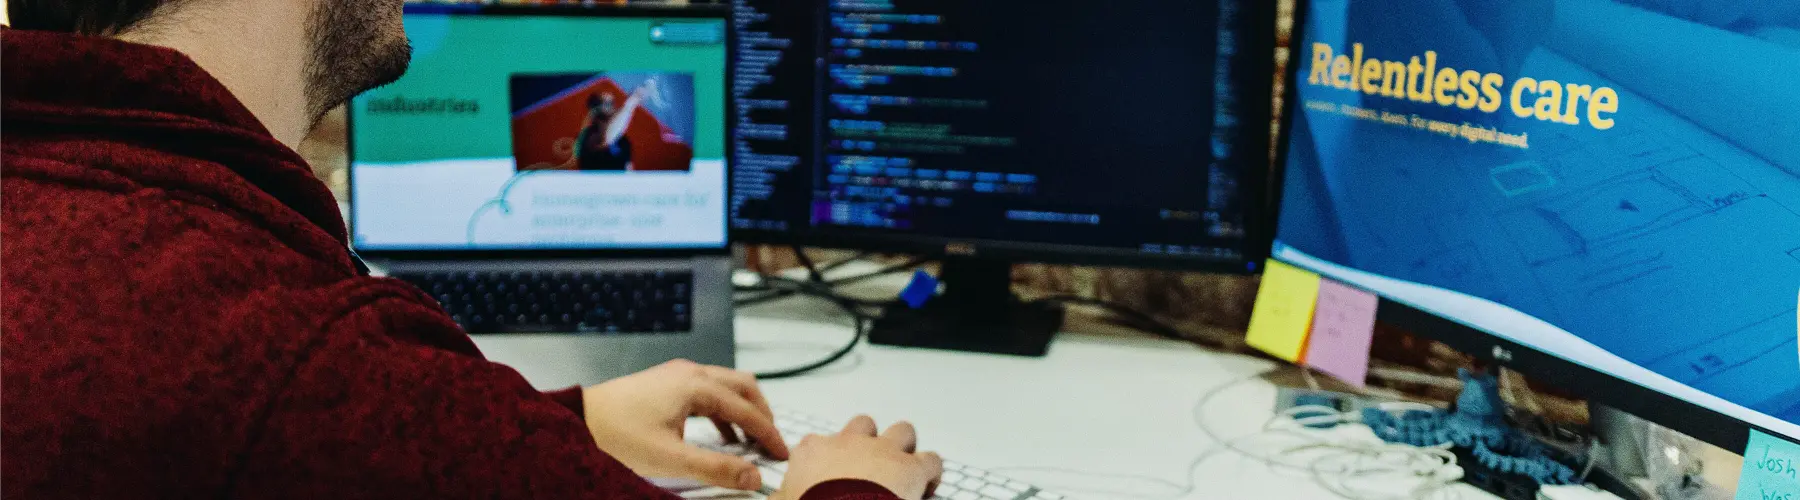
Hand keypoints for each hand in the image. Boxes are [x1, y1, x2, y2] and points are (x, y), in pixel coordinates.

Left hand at [581, 359, 788, 489]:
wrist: (577, 421)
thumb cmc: (616, 434)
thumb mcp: (671, 459)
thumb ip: (716, 468)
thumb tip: (752, 477)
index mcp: (696, 385)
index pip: (747, 409)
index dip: (768, 434)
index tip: (781, 454)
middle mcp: (690, 373)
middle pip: (744, 387)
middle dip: (762, 415)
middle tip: (772, 443)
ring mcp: (677, 374)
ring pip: (726, 387)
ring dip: (743, 412)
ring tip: (750, 443)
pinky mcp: (666, 383)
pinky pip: (708, 391)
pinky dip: (723, 411)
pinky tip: (721, 435)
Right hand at [772, 416, 943, 499]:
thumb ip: (781, 496)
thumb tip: (775, 499)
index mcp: (813, 452)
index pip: (816, 445)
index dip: (826, 459)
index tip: (828, 477)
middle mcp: (848, 443)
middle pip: (863, 426)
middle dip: (870, 441)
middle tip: (870, 467)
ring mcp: (882, 451)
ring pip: (902, 431)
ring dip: (904, 447)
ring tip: (903, 469)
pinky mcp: (911, 467)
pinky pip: (931, 460)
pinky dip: (931, 472)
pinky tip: (927, 486)